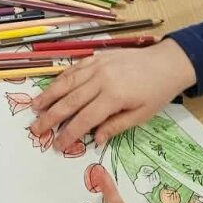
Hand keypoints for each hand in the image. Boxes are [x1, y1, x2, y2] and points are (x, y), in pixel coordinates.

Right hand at [30, 41, 195, 153]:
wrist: (167, 62)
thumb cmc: (158, 92)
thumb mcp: (142, 115)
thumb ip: (116, 126)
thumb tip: (95, 140)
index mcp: (114, 96)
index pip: (85, 119)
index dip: (69, 134)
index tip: (57, 146)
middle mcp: (101, 79)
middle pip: (70, 101)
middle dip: (51, 117)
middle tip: (36, 129)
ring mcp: (97, 65)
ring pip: (67, 82)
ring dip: (49, 95)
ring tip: (34, 107)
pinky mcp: (97, 57)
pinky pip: (74, 68)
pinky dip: (61, 78)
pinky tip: (52, 87)